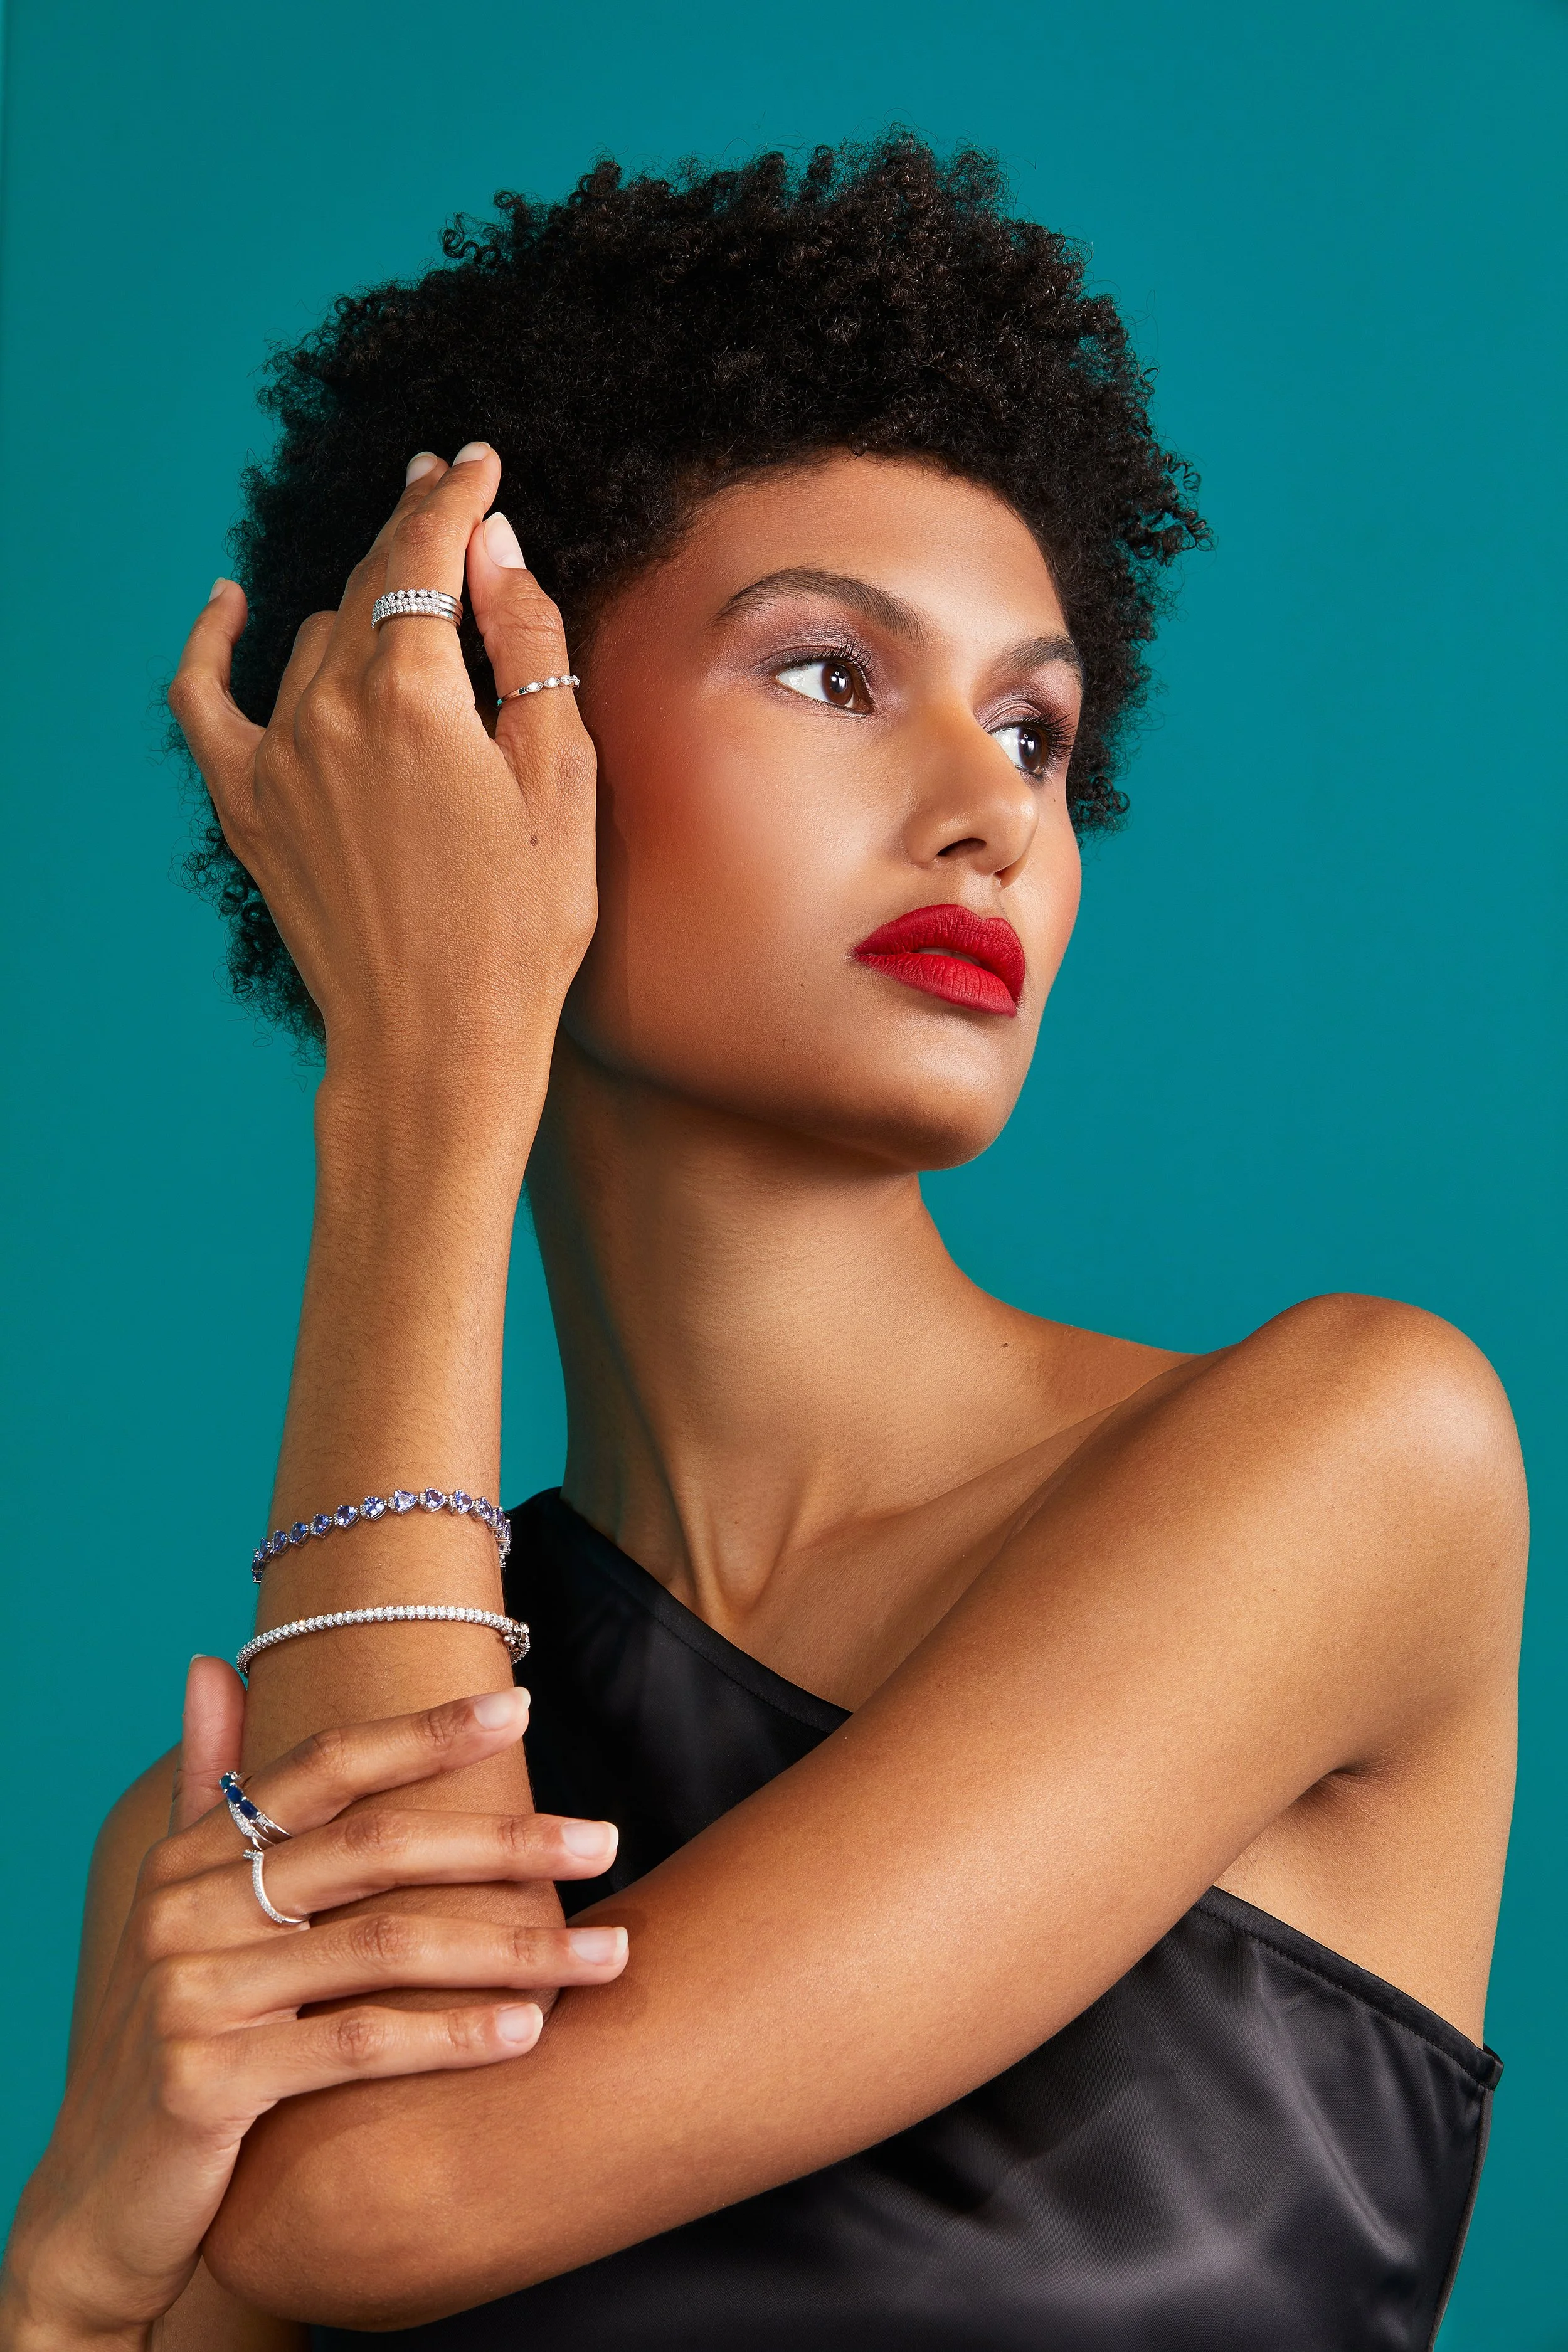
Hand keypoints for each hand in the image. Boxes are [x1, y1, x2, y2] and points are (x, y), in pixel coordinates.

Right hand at [0, 1661, 623, 2347]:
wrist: (102, 2200)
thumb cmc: (174, 2037)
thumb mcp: (182, 1910)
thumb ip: (208, 1791)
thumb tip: (210, 1665)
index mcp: (189, 1858)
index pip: (324, 1768)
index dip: (423, 1732)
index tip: (521, 1708)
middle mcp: (185, 1912)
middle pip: (375, 1849)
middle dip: (503, 1839)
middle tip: (605, 1839)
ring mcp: (192, 1994)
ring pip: (386, 1948)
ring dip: (514, 1948)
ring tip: (609, 1951)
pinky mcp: (207, 2083)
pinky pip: (358, 2044)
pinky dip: (453, 2035)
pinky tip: (530, 2031)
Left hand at [169, 448, 596, 1113]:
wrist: (435, 1043)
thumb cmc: (519, 930)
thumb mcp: (559, 782)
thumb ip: (529, 647)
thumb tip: (497, 547)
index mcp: (413, 697)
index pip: (428, 554)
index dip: (455, 496)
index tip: (478, 462)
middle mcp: (329, 710)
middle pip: (369, 582)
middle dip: (412, 527)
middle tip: (445, 487)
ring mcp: (277, 758)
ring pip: (313, 636)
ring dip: (361, 603)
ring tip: (404, 592)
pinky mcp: (247, 806)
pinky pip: (202, 699)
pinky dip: (212, 643)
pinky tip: (225, 603)